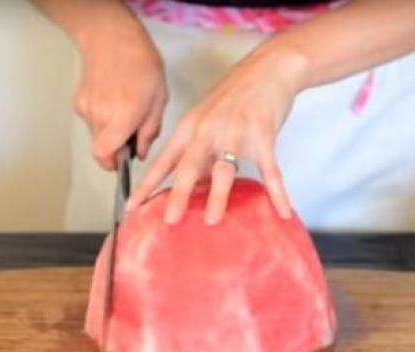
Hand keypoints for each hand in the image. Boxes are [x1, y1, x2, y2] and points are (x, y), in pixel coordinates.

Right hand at [72, 13, 166, 168]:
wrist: (112, 38)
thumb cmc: (141, 64)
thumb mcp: (159, 99)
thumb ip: (149, 130)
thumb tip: (140, 152)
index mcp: (123, 116)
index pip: (105, 155)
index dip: (113, 164)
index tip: (122, 162)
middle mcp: (100, 116)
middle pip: (101, 149)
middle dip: (115, 148)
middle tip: (130, 133)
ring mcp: (86, 109)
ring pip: (96, 135)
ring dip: (109, 131)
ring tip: (123, 110)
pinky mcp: (78, 103)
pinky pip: (91, 120)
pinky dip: (101, 118)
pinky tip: (112, 100)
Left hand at [125, 45, 304, 224]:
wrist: (268, 68)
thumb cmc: (235, 96)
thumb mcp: (205, 119)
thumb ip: (196, 150)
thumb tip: (189, 186)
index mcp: (190, 128)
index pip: (163, 161)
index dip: (147, 185)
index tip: (132, 206)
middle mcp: (208, 130)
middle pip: (189, 165)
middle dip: (178, 194)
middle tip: (170, 220)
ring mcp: (236, 133)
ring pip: (224, 169)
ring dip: (217, 195)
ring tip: (212, 220)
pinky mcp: (263, 136)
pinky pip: (270, 170)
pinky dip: (277, 193)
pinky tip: (282, 211)